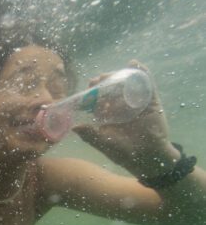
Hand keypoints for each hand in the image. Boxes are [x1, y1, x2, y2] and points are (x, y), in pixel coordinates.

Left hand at [73, 61, 177, 175]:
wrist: (148, 158)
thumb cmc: (124, 153)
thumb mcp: (105, 143)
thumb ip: (90, 135)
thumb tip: (74, 127)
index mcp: (108, 116)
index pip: (99, 99)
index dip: (93, 91)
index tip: (89, 85)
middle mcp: (121, 108)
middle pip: (112, 89)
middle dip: (104, 82)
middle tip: (99, 79)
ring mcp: (136, 104)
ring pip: (127, 85)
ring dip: (119, 76)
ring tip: (112, 74)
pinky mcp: (151, 102)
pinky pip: (147, 85)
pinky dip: (142, 74)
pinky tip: (135, 65)